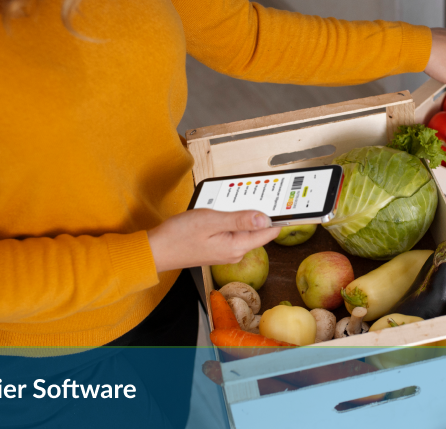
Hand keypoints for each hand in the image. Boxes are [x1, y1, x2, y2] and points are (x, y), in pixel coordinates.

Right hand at [148, 209, 280, 271]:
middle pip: (257, 228)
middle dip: (256, 211)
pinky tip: (219, 212)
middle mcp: (236, 251)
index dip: (279, 216)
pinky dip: (230, 219)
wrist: (157, 250)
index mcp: (238, 246)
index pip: (269, 232)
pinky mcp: (219, 247)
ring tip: (227, 202)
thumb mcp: (211, 221)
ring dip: (240, 214)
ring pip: (244, 228)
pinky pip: (232, 231)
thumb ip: (239, 219)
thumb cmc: (180, 235)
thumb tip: (264, 218)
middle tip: (251, 193)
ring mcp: (228, 250)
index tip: (287, 203)